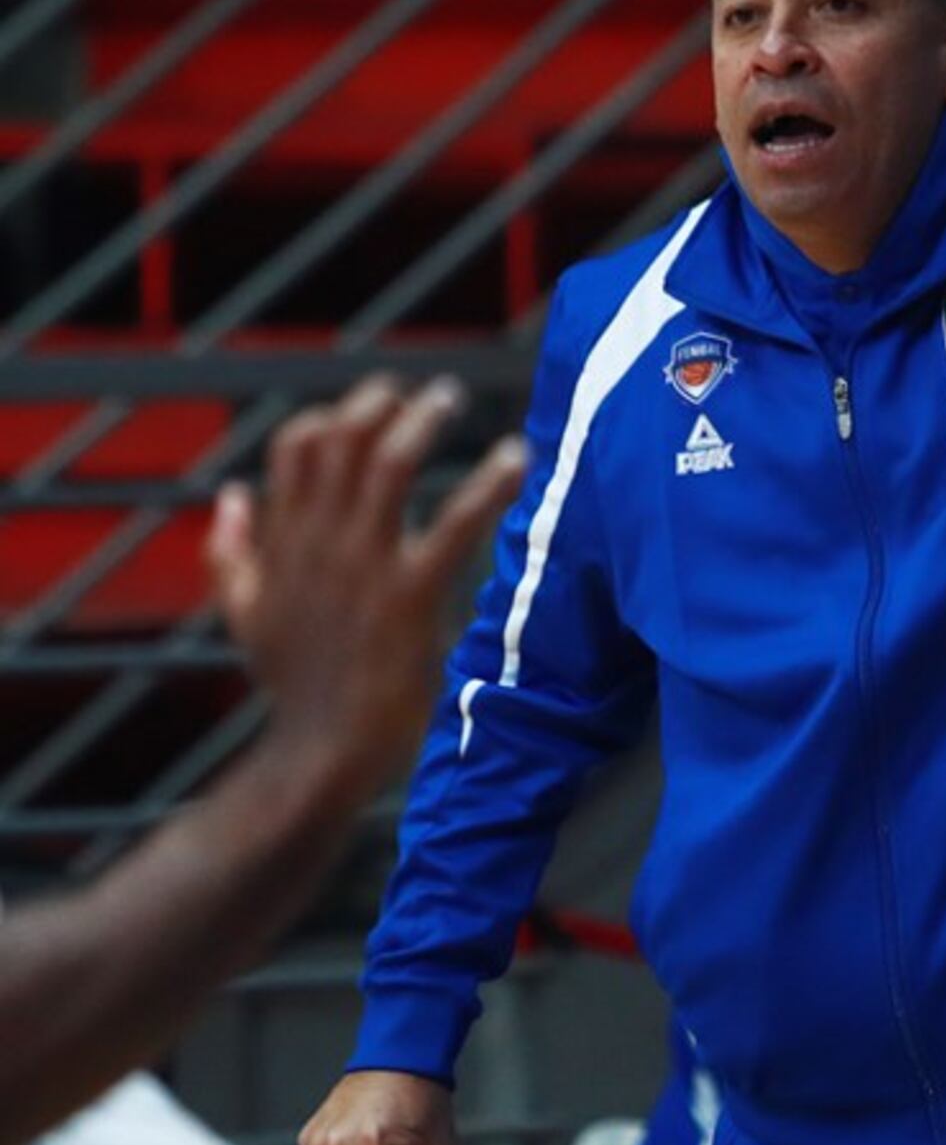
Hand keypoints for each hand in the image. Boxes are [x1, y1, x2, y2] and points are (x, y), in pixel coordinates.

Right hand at [205, 373, 525, 821]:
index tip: (373, 403)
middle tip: (428, 391)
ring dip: (422, 423)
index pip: (297, 449)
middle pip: (342, 442)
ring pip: (387, 465)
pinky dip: (487, 485)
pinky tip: (516, 458)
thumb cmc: (295, 687)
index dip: (335, 416)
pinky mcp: (408, 595)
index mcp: (283, 542)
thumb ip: (230, 552)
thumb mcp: (243, 614)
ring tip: (453, 399)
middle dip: (383, 404)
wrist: (320, 753)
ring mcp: (362, 566)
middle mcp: (318, 542)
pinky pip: (453, 524)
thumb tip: (229, 494)